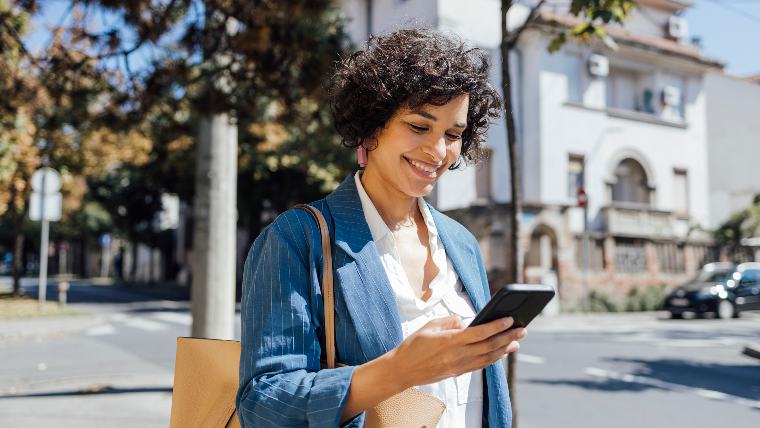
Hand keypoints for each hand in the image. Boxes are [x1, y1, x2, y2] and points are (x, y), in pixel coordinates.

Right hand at [386, 315, 526, 388]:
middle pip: (489, 346)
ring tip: (516, 342)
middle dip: (508, 337)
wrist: (402, 370)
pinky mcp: (458, 372)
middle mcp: (458, 355)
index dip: (497, 326)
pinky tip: (500, 353)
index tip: (510, 319)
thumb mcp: (429, 325)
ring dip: (504, 350)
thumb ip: (450, 321)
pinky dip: (493, 359)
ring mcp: (459, 366)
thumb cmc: (413, 345)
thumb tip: (465, 322)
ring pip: (488, 358)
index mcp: (450, 341)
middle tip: (522, 330)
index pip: (480, 332)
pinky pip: (480, 365)